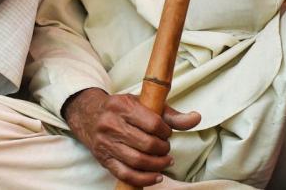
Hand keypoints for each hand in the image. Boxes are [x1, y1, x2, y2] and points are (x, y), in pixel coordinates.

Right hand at [64, 89, 200, 186]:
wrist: (89, 115)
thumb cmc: (122, 110)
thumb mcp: (144, 105)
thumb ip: (171, 115)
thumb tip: (196, 118)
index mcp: (121, 105)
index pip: (153, 124)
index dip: (166, 132)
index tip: (166, 133)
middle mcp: (110, 123)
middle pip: (147, 144)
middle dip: (163, 149)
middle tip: (165, 148)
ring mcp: (105, 143)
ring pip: (138, 161)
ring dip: (158, 165)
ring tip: (165, 161)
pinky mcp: (103, 158)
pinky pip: (126, 174)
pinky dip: (145, 179)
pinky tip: (156, 175)